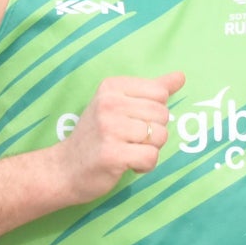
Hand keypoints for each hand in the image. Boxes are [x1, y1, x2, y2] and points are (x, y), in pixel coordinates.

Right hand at [52, 70, 185, 208]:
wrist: (64, 168)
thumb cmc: (96, 135)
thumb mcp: (119, 105)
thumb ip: (152, 90)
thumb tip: (181, 76)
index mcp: (112, 86)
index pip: (160, 94)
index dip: (155, 113)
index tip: (134, 121)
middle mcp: (109, 103)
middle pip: (162, 115)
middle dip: (154, 133)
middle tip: (131, 140)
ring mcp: (109, 128)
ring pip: (160, 137)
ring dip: (150, 150)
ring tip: (129, 151)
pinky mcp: (112, 154)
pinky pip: (151, 157)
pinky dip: (145, 166)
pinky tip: (129, 165)